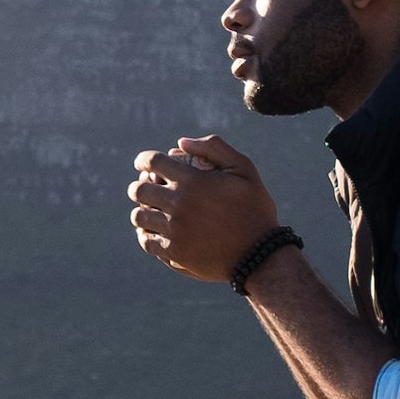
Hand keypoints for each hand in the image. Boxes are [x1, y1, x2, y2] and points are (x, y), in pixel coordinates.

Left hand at [128, 133, 282, 284]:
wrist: (260, 256)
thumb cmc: (254, 209)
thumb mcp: (244, 170)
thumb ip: (214, 148)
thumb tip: (181, 143)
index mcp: (193, 181)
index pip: (152, 162)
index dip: (144, 160)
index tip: (143, 164)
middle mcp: (178, 205)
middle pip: (139, 189)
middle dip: (140, 184)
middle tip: (146, 186)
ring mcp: (174, 231)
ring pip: (138, 216)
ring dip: (142, 209)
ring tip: (150, 209)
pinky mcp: (173, 253)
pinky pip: (146, 240)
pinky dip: (146, 232)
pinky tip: (154, 230)